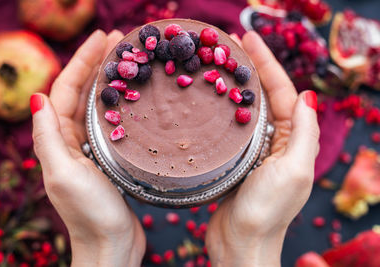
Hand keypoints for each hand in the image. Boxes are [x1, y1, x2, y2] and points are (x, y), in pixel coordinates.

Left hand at [31, 30, 145, 266]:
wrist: (111, 244)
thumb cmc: (90, 213)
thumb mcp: (64, 174)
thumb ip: (48, 138)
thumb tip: (36, 98)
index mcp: (57, 140)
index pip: (64, 91)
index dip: (81, 61)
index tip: (102, 37)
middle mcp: (70, 140)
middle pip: (80, 92)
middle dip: (96, 63)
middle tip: (120, 40)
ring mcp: (89, 148)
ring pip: (96, 105)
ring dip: (108, 80)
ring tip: (127, 60)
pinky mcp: (107, 157)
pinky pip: (110, 122)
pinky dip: (118, 104)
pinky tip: (132, 96)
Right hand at [205, 31, 319, 266]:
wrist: (241, 244)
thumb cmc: (267, 211)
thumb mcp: (294, 170)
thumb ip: (304, 133)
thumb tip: (308, 95)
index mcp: (296, 141)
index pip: (283, 92)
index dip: (267, 63)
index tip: (247, 39)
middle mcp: (278, 142)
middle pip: (264, 96)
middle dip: (250, 67)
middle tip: (229, 43)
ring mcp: (255, 150)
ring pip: (246, 109)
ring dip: (235, 85)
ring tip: (217, 62)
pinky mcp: (235, 159)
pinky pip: (231, 127)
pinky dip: (222, 109)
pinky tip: (209, 98)